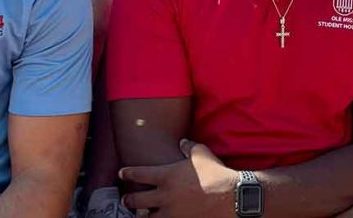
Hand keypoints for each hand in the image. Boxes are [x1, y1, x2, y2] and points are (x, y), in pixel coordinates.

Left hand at [119, 139, 236, 217]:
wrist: (231, 197)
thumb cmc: (215, 173)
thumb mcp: (201, 153)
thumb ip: (188, 147)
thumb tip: (182, 142)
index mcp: (167, 176)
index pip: (139, 174)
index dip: (127, 173)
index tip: (121, 173)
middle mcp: (165, 196)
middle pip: (136, 201)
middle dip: (128, 200)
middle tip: (125, 200)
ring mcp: (172, 213)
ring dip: (142, 217)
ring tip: (140, 215)